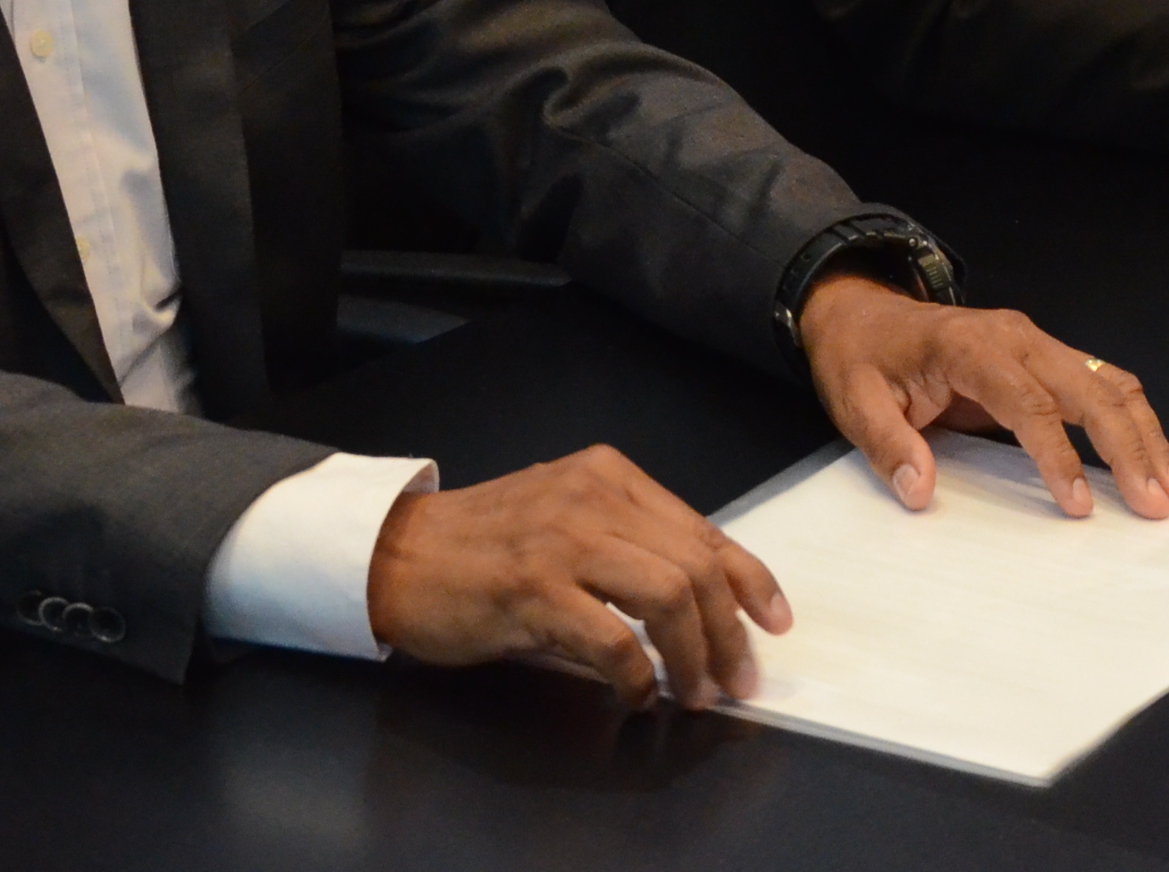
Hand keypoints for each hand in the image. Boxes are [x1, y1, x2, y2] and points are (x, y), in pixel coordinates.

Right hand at [364, 446, 788, 711]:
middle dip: (729, 632)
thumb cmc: (481, 547)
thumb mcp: (564, 524)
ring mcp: (562, 539)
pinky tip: (636, 692)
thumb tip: (698, 603)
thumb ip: (625, 545)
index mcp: (609, 475)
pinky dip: (636, 675)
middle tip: (737, 679)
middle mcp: (593, 496)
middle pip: (696, 565)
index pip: (703, 529)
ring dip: (693, 656)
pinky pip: (612, 638)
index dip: (751, 581)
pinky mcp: (532, 587)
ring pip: (667, 595)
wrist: (395, 554)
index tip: (774, 622)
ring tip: (695, 692)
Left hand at [797, 272, 1168, 521]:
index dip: (1057, 454)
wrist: (864, 313)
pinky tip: (1155, 458)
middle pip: (1089, 389)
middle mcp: (1017, 338)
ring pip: (1109, 383)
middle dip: (1129, 448)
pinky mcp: (1045, 357)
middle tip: (1157, 503)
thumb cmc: (862, 358)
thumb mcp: (855, 401)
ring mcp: (1036, 343)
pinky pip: (1102, 383)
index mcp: (971, 346)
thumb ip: (888, 445)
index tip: (1078, 504)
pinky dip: (1134, 420)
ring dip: (1146, 435)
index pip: (1028, 402)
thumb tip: (920, 491)